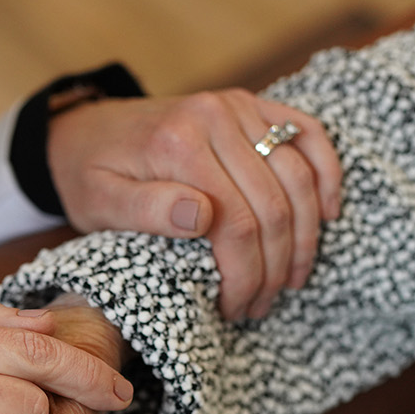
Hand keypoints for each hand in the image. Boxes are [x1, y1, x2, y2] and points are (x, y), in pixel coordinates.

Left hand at [47, 89, 341, 320]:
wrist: (86, 130)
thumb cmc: (91, 175)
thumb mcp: (100, 202)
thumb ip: (146, 209)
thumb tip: (202, 217)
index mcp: (178, 142)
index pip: (236, 224)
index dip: (245, 275)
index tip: (236, 309)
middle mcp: (215, 115)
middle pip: (273, 205)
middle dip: (274, 266)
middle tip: (261, 305)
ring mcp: (238, 105)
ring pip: (299, 177)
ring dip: (305, 236)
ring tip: (290, 279)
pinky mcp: (252, 104)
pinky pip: (308, 134)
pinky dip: (327, 175)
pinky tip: (328, 216)